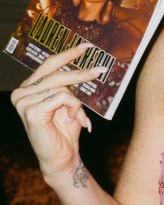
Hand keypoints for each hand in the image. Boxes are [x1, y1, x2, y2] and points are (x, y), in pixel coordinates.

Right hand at [10, 44, 103, 179]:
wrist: (62, 157)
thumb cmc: (66, 131)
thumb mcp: (70, 103)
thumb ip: (71, 87)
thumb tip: (89, 66)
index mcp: (29, 88)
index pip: (49, 65)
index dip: (67, 55)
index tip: (86, 47)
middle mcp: (21, 93)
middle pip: (56, 74)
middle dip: (81, 72)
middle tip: (101, 70)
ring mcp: (23, 102)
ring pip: (62, 87)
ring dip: (77, 102)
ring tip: (79, 116)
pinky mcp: (31, 111)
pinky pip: (62, 98)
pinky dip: (74, 108)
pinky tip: (73, 120)